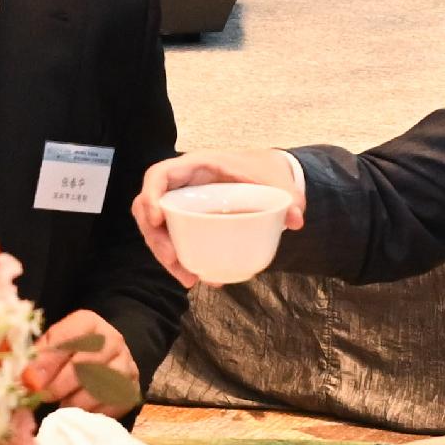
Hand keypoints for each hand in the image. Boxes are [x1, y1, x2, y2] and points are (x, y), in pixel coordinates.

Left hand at [22, 308, 134, 412]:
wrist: (105, 358)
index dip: (47, 361)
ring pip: (99, 388)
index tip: (29, 381)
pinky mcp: (131, 389)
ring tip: (61, 405)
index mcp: (88, 323)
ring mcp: (126, 365)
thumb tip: (21, 376)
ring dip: (74, 401)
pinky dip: (91, 413)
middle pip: (85, 364)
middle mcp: (112, 340)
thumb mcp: (52, 344)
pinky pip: (110, 405)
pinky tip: (79, 413)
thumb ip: (36, 355)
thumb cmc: (70, 353)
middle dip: (58, 385)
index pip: (68, 338)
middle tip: (42, 397)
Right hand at [130, 150, 298, 285]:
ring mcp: (182, 202)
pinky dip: (177, 258)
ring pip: (156, 227)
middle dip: (154, 237)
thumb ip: (288, 197)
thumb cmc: (264, 170)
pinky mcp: (187, 218)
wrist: (267, 172)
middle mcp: (183, 183)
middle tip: (173, 261)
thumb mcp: (276, 180)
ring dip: (164, 255)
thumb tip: (296, 220)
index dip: (150, 195)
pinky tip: (194, 276)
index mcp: (197, 165)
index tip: (158, 220)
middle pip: (148, 207)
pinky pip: (170, 237)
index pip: (158, 174)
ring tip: (187, 279)